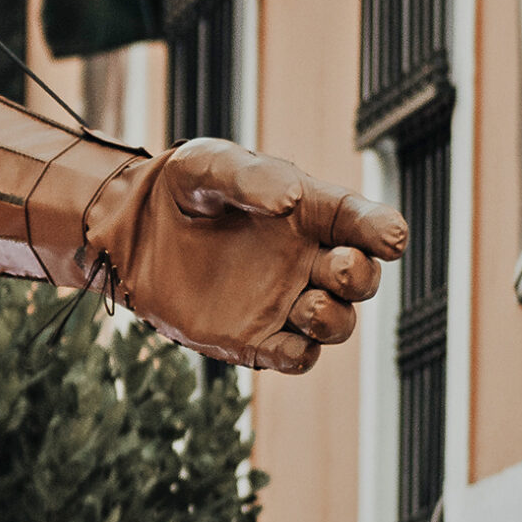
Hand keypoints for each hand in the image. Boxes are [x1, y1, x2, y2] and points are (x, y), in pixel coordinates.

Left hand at [82, 137, 407, 374]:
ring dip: (334, 319)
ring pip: (336, 324)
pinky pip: (295, 357)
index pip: (367, 224)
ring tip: (306, 304)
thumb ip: (250, 176)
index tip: (388, 238)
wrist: (133, 229)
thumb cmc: (182, 189)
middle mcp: (309, 261)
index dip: (384, 232)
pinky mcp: (256, 339)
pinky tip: (283, 339)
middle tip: (338, 266)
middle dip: (361, 276)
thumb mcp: (208, 164)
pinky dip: (298, 354)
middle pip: (362, 278)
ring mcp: (285, 302)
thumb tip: (290, 200)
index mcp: (313, 215)